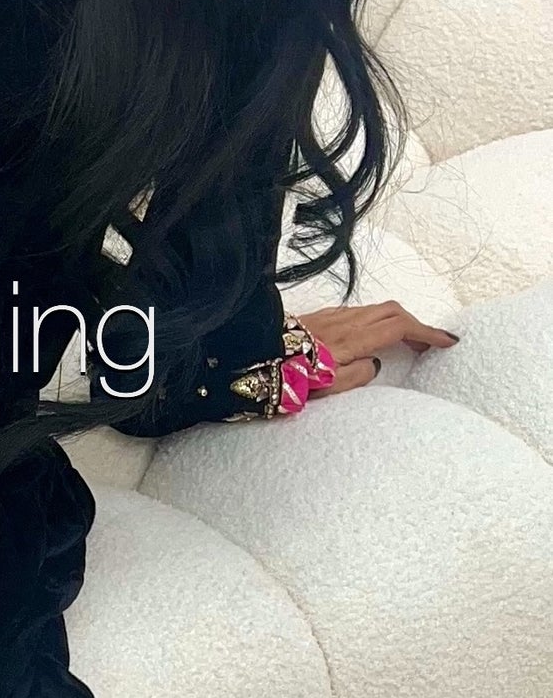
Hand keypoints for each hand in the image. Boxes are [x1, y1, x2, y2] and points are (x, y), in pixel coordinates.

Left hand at [294, 300, 457, 395]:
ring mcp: (331, 315)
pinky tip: (374, 335)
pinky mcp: (319, 316)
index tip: (448, 341)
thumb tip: (375, 364)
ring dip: (398, 321)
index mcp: (352, 339)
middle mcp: (345, 321)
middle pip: (392, 311)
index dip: (427, 332)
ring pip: (375, 309)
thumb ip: (358, 375)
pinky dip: (378, 319)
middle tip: (430, 344)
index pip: (400, 328)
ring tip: (407, 341)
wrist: (249, 355)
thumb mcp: (327, 387)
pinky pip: (358, 311)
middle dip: (417, 324)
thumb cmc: (286, 377)